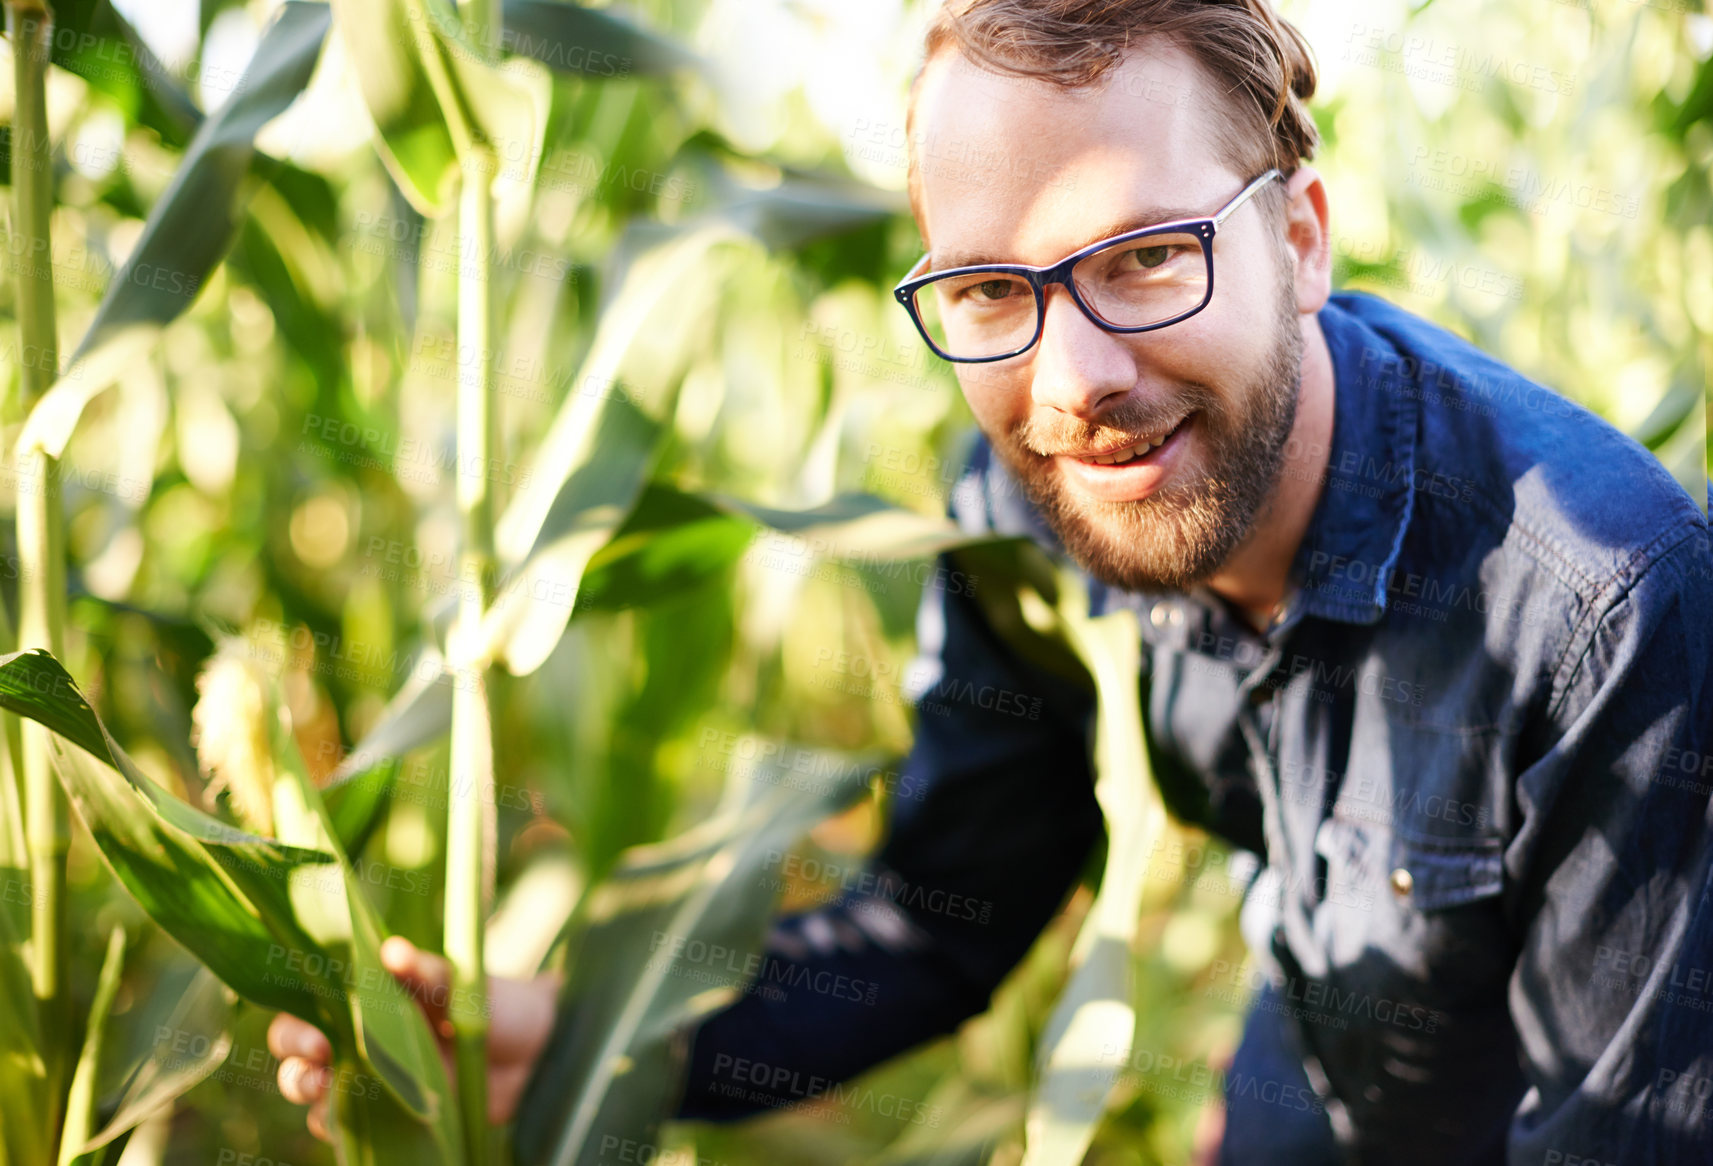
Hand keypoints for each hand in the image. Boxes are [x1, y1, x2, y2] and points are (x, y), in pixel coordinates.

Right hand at [267, 935, 561, 1140]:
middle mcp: (362, 1044)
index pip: (310, 1011)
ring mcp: (378, 1083)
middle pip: (299, 1059)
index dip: (297, 1026)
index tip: (317, 1037)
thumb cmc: (499, 1004)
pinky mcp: (397, 1116)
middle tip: (318, 1067)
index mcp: (370, 1003)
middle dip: (295, 1067)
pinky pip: (354, 1129)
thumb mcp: (465, 983)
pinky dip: (343, 1131)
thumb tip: (392, 951)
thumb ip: (429, 972)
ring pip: (318, 1098)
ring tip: (329, 1099)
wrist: (541, 1052)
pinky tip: (354, 1128)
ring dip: (312, 1102)